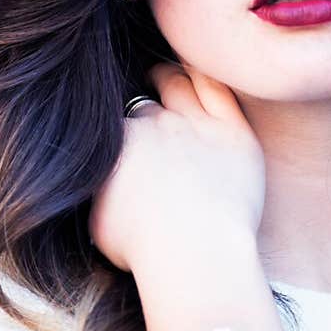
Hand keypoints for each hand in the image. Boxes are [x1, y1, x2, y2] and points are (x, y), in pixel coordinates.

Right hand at [88, 62, 266, 275]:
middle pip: (146, 106)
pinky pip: (216, 89)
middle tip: (152, 120)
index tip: (127, 144)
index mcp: (117, 142)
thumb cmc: (145, 249)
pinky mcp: (232, 132)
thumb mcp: (97, 222)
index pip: (115, 124)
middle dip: (146, 112)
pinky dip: (205, 78)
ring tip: (169, 81)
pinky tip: (200, 80)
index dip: (121, 134)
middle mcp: (153, 124)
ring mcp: (195, 124)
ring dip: (170, 80)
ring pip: (177, 84)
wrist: (195, 252)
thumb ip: (99, 192)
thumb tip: (100, 188)